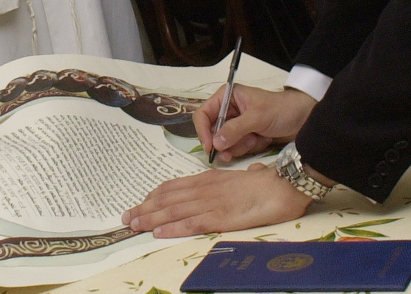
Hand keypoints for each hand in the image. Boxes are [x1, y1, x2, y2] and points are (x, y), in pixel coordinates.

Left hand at [122, 164, 312, 237]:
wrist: (284, 184)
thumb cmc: (268, 182)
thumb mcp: (242, 178)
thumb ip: (230, 182)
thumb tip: (233, 180)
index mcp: (209, 179)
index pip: (174, 186)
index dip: (155, 195)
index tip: (141, 202)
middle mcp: (204, 189)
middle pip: (168, 199)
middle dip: (145, 208)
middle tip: (126, 216)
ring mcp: (211, 202)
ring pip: (173, 210)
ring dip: (150, 218)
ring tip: (133, 224)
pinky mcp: (221, 217)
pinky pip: (191, 223)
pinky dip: (172, 228)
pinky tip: (158, 232)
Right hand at [193, 85, 316, 162]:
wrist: (305, 119)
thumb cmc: (282, 109)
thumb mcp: (257, 117)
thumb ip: (235, 129)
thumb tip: (215, 143)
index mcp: (227, 97)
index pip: (204, 114)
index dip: (203, 131)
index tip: (209, 147)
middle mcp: (228, 110)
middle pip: (212, 132)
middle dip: (223, 143)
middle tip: (229, 154)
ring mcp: (236, 125)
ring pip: (224, 142)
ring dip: (238, 146)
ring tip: (255, 140)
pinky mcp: (245, 136)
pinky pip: (236, 147)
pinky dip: (247, 148)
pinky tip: (261, 141)